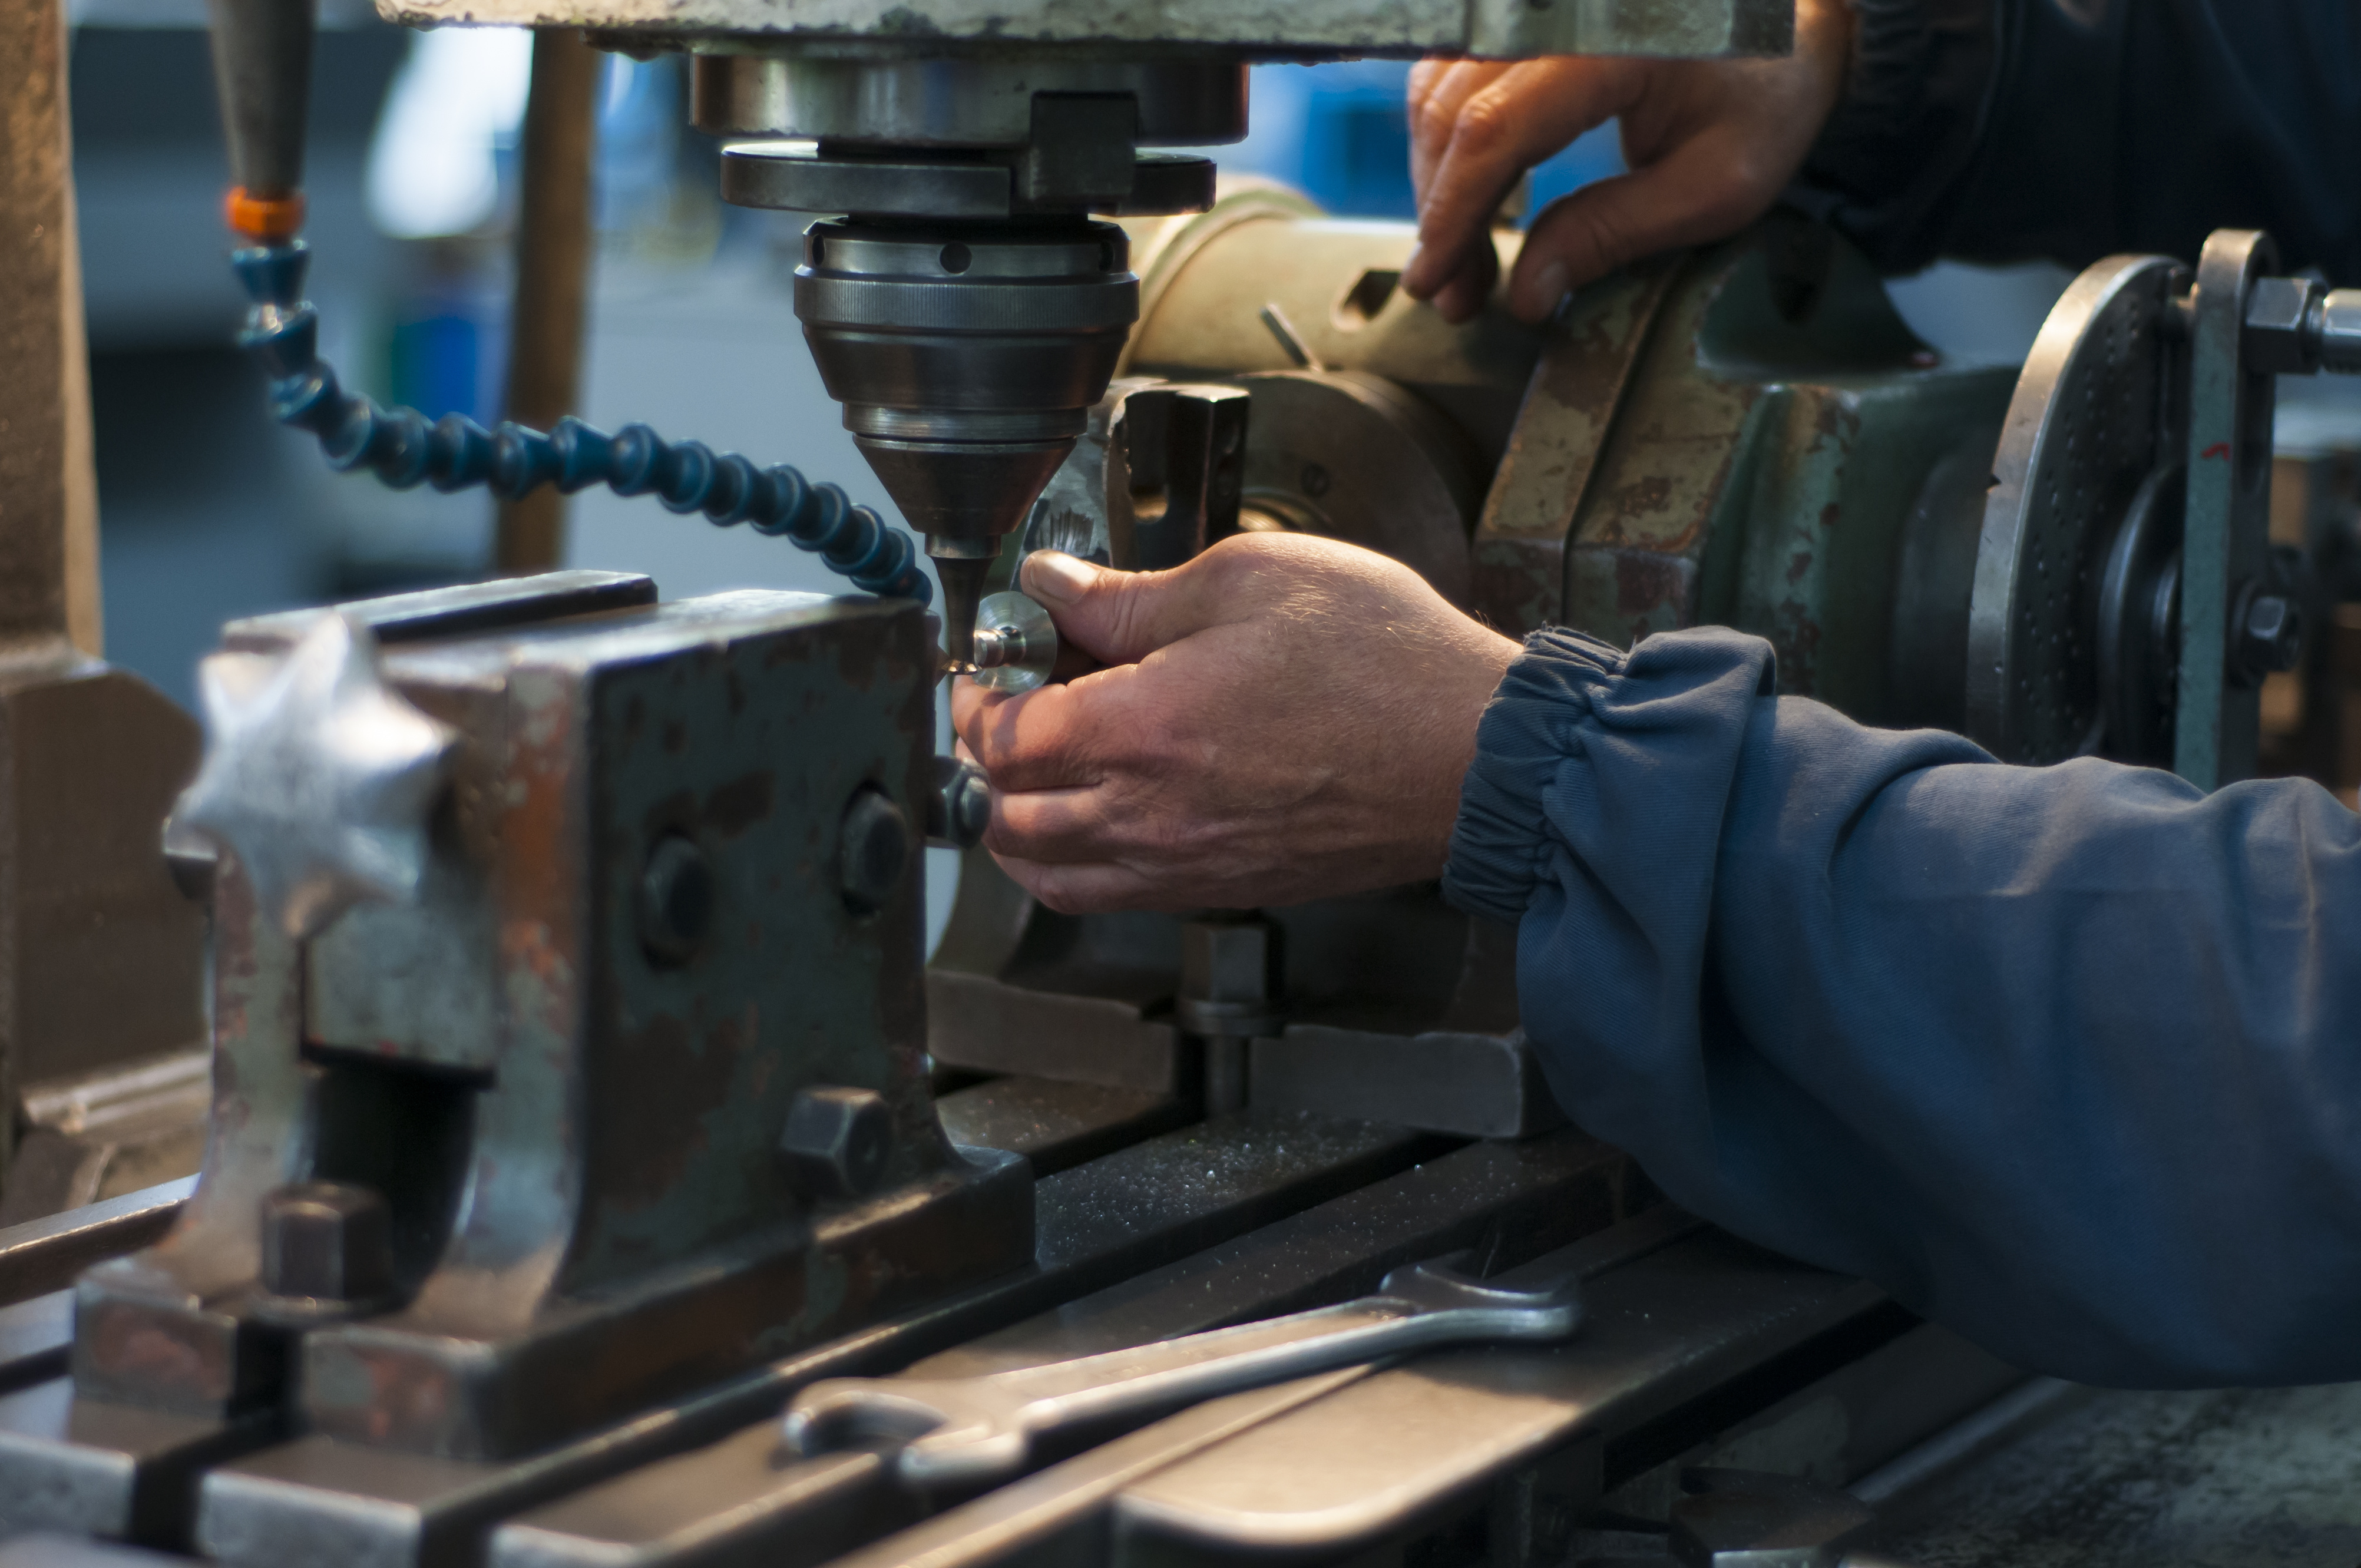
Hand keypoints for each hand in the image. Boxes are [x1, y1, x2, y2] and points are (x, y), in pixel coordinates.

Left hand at [949, 536, 1518, 913]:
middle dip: (984, 756)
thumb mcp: (1248, 581)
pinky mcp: (1219, 886)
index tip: (992, 664)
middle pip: (1005, 814)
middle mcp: (1152, 814)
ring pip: (1045, 870)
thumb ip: (1129, 595)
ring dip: (1017, 818)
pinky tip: (1094, 809)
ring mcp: (1184, 864)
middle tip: (1006, 704)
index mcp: (1146, 729)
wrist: (1471, 752)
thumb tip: (1051, 586)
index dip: (977, 698)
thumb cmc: (1384, 662)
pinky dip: (1071, 861)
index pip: (1002, 739)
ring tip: (1036, 763)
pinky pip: (1105, 895)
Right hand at [1402, 0, 1855, 324]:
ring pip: (1438, 93)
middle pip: (1452, 115)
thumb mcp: (1712, 186)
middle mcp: (1559, 11)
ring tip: (1463, 257)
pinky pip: (1454, 73)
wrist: (1798, 28)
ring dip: (1439, 181)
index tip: (1435, 281)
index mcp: (1607, 44)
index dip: (1453, 215)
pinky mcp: (1528, 16)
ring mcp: (1539, 7)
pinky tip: (1470, 197)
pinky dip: (1451, 142)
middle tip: (1454, 293)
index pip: (1494, 131)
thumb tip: (1527, 294)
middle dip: (1441, 214)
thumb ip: (1613, 235)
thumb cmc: (1768, 98)